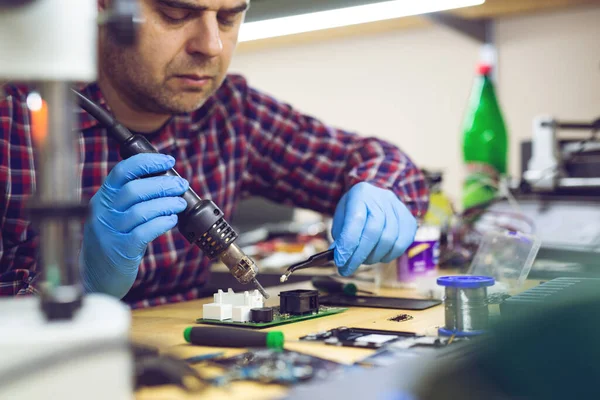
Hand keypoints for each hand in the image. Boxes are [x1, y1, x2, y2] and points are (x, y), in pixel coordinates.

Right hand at [80, 153, 188, 297]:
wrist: (95, 278)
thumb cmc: (112, 243)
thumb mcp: (114, 216)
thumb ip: (131, 200)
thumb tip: (166, 181)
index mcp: (102, 199)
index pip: (122, 171)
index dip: (147, 162)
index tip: (168, 160)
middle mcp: (103, 213)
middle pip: (134, 189)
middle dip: (163, 184)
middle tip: (181, 185)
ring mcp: (110, 232)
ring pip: (141, 210)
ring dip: (166, 203)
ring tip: (180, 203)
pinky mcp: (121, 250)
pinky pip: (145, 231)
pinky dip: (162, 223)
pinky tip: (172, 220)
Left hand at [331, 182, 417, 275]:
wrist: (377, 198)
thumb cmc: (356, 210)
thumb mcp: (342, 217)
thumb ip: (341, 234)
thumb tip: (340, 255)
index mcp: (361, 194)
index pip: (356, 220)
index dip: (348, 244)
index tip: (340, 261)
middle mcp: (382, 198)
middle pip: (374, 232)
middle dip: (359, 255)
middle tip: (348, 269)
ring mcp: (399, 209)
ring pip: (389, 241)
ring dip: (373, 257)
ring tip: (363, 260)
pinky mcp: (409, 221)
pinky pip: (401, 245)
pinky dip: (388, 256)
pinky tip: (378, 256)